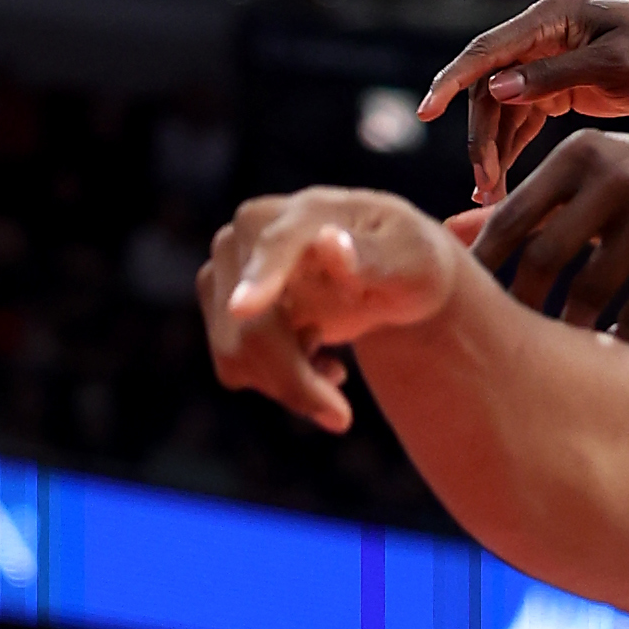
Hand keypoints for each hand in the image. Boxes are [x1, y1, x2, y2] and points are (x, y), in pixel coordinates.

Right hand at [200, 190, 457, 431]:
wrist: (390, 274)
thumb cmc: (408, 263)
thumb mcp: (410, 262)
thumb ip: (371, 256)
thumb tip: (330, 242)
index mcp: (304, 212)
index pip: (274, 248)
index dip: (260, 280)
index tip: (242, 310)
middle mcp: (250, 232)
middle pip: (248, 322)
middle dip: (294, 379)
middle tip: (340, 417)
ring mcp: (227, 267)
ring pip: (234, 353)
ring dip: (287, 383)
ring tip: (331, 365)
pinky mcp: (219, 304)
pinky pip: (233, 365)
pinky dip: (274, 382)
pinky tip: (311, 363)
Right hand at [419, 0, 628, 199]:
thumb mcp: (613, 66)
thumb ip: (553, 76)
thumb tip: (496, 88)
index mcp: (551, 19)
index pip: (488, 50)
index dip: (452, 81)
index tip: (426, 110)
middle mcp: (542, 36)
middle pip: (489, 89)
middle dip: (482, 138)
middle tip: (485, 186)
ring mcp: (549, 62)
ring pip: (503, 110)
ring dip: (493, 151)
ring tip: (491, 198)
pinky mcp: (560, 88)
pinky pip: (523, 121)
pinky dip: (512, 151)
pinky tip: (502, 187)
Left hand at [458, 132, 628, 345]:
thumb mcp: (593, 186)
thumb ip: (528, 207)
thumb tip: (450, 232)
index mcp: (581, 155)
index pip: (513, 218)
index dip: (483, 270)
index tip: (461, 310)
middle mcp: (613, 175)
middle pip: (543, 256)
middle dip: (520, 306)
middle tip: (506, 344)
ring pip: (588, 291)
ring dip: (568, 332)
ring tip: (557, 356)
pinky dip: (617, 343)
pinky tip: (607, 359)